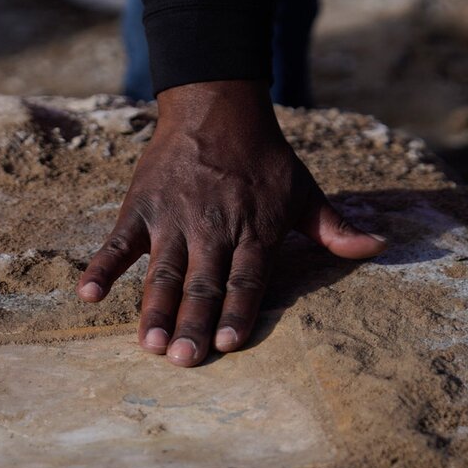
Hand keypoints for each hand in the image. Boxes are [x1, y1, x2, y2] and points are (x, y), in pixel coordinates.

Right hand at [77, 80, 386, 366]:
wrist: (215, 106)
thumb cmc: (264, 156)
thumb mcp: (304, 189)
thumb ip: (335, 227)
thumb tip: (379, 248)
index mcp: (253, 229)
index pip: (246, 278)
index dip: (237, 310)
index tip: (227, 343)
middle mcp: (212, 228)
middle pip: (202, 283)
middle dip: (192, 323)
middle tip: (183, 361)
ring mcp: (172, 218)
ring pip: (162, 271)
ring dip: (153, 308)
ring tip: (148, 345)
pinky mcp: (141, 207)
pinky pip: (117, 242)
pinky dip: (102, 267)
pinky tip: (88, 296)